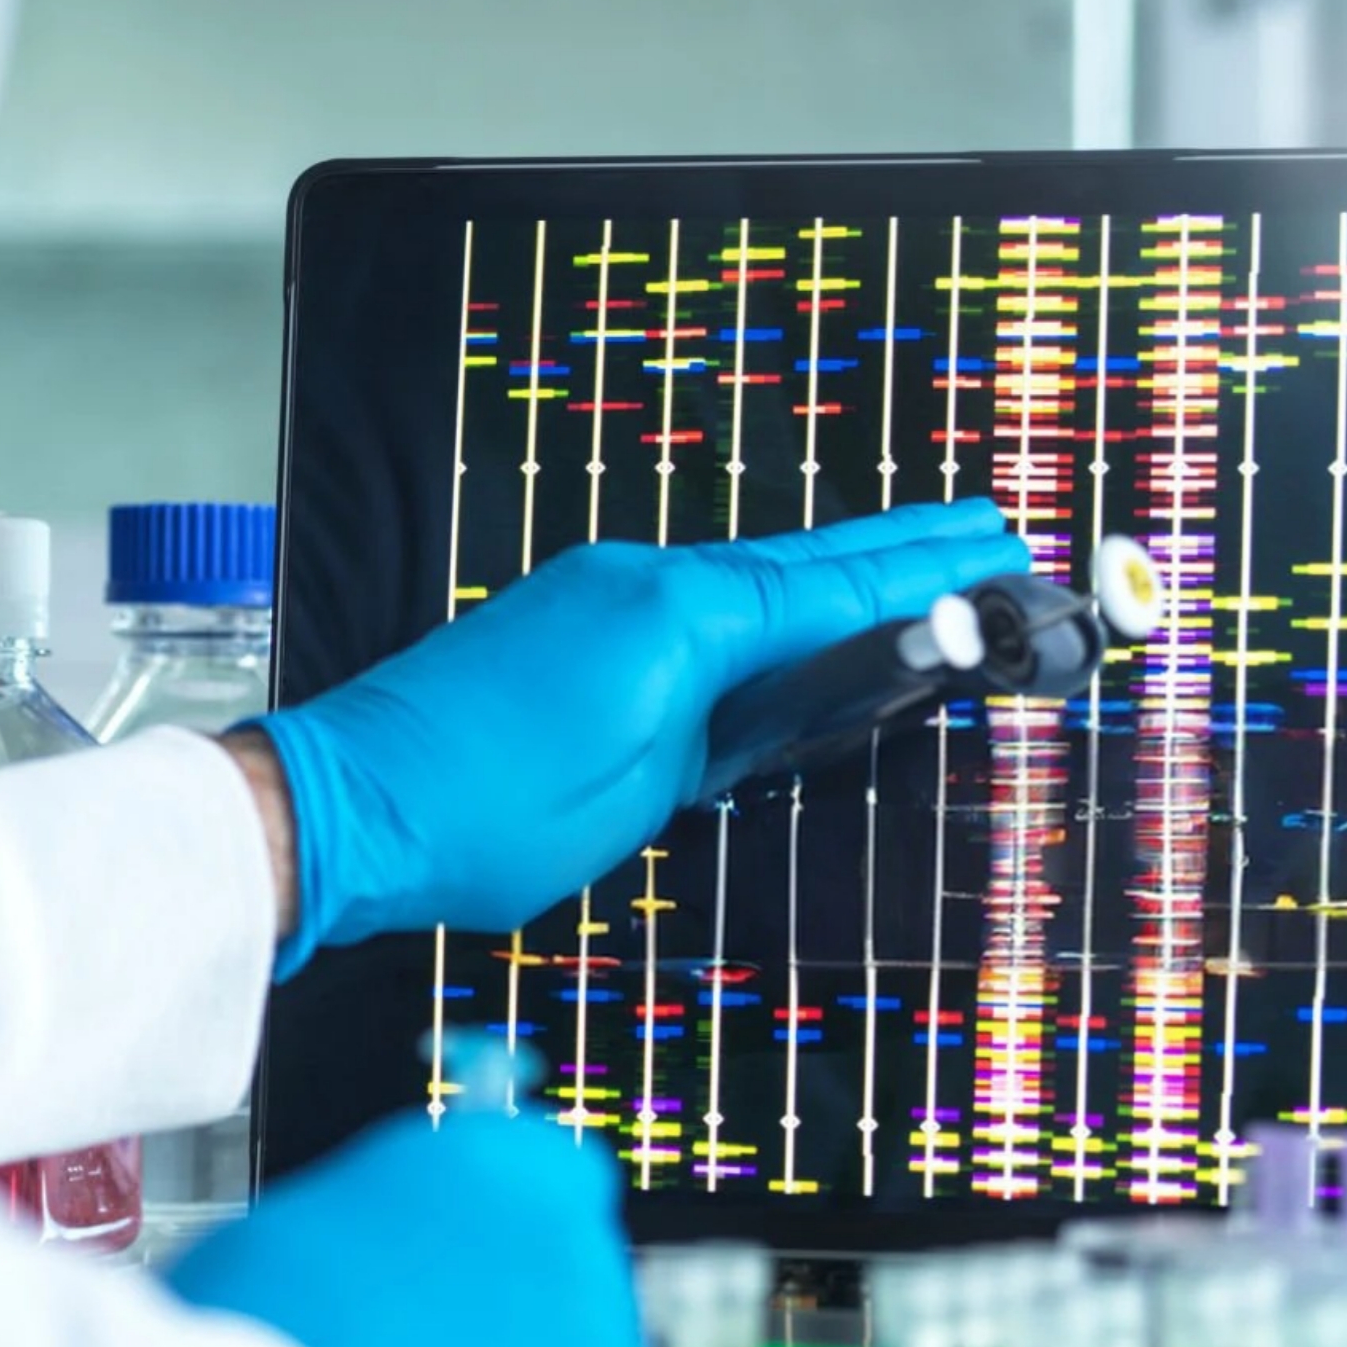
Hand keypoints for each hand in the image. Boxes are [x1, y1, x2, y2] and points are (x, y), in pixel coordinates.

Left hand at [254, 501, 1028, 973]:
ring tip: (913, 572)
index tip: (998, 549)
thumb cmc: (483, 815)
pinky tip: (787, 626)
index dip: (924, 573)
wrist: (349, 802)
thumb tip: (791, 701)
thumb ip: (729, 732)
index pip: (833, 588)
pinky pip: (692, 604)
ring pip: (748, 581)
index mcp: (677, 616)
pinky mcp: (565, 620)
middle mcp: (641, 580)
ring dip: (832, 580)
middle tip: (985, 532)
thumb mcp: (642, 792)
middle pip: (799, 565)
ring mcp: (598, 593)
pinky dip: (761, 607)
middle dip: (898, 554)